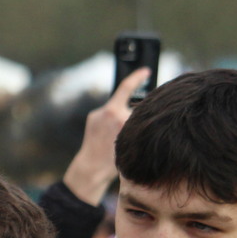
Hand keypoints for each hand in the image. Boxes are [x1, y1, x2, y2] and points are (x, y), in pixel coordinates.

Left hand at [63, 68, 149, 204]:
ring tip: (120, 133)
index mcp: (117, 116)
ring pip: (117, 108)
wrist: (92, 167)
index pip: (128, 89)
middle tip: (137, 119)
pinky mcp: (92, 117)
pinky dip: (113, 119)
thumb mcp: (130, 137)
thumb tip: (138, 109)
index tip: (145, 70)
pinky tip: (112, 132)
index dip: (137, 77)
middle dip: (134, 109)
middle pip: (127, 102)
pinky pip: (108, 113)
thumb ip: (133, 120)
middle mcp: (107, 112)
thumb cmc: (114, 158)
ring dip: (122, 116)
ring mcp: (97, 114)